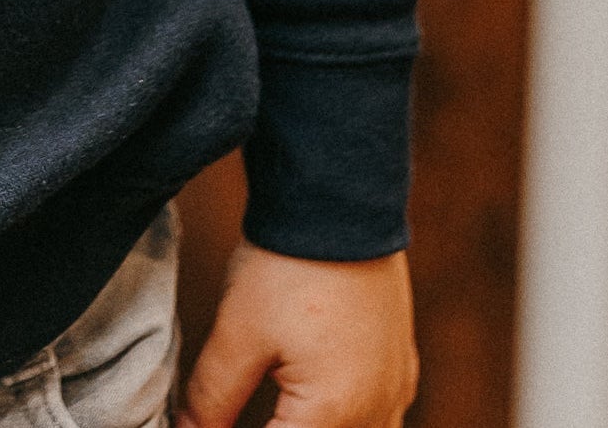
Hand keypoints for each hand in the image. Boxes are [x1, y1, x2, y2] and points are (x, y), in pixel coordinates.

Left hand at [178, 244, 416, 427]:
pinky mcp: (402, 369)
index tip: (206, 427)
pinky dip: (346, 424)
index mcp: (334, 415)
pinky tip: (313, 410)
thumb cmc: (289, 264)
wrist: (340, 202)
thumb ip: (212, 396)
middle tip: (231, 417)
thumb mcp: (238, 331)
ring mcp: (396, 392)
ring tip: (277, 412)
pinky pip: (379, 422)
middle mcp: (377, 414)